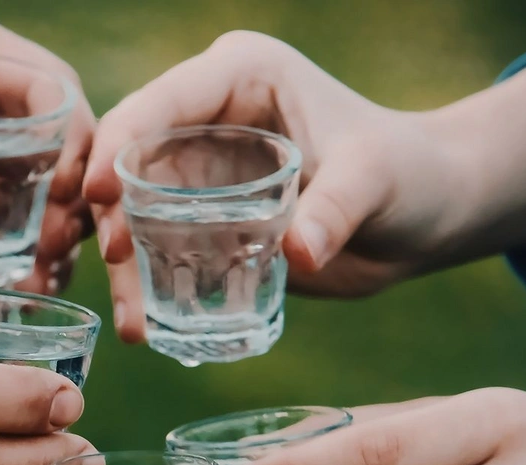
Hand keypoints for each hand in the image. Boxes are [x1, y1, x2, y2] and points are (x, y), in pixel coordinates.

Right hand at [83, 31, 525, 341]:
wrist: (427, 217)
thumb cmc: (411, 172)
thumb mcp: (377, 178)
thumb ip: (337, 207)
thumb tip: (298, 251)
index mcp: (238, 76)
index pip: (159, 102)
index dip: (117, 143)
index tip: (97, 194)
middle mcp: (208, 118)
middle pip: (131, 161)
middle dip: (114, 214)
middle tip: (119, 265)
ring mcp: (202, 172)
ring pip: (136, 213)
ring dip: (126, 266)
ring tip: (133, 325)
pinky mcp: (207, 220)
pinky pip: (162, 250)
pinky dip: (150, 286)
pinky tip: (148, 327)